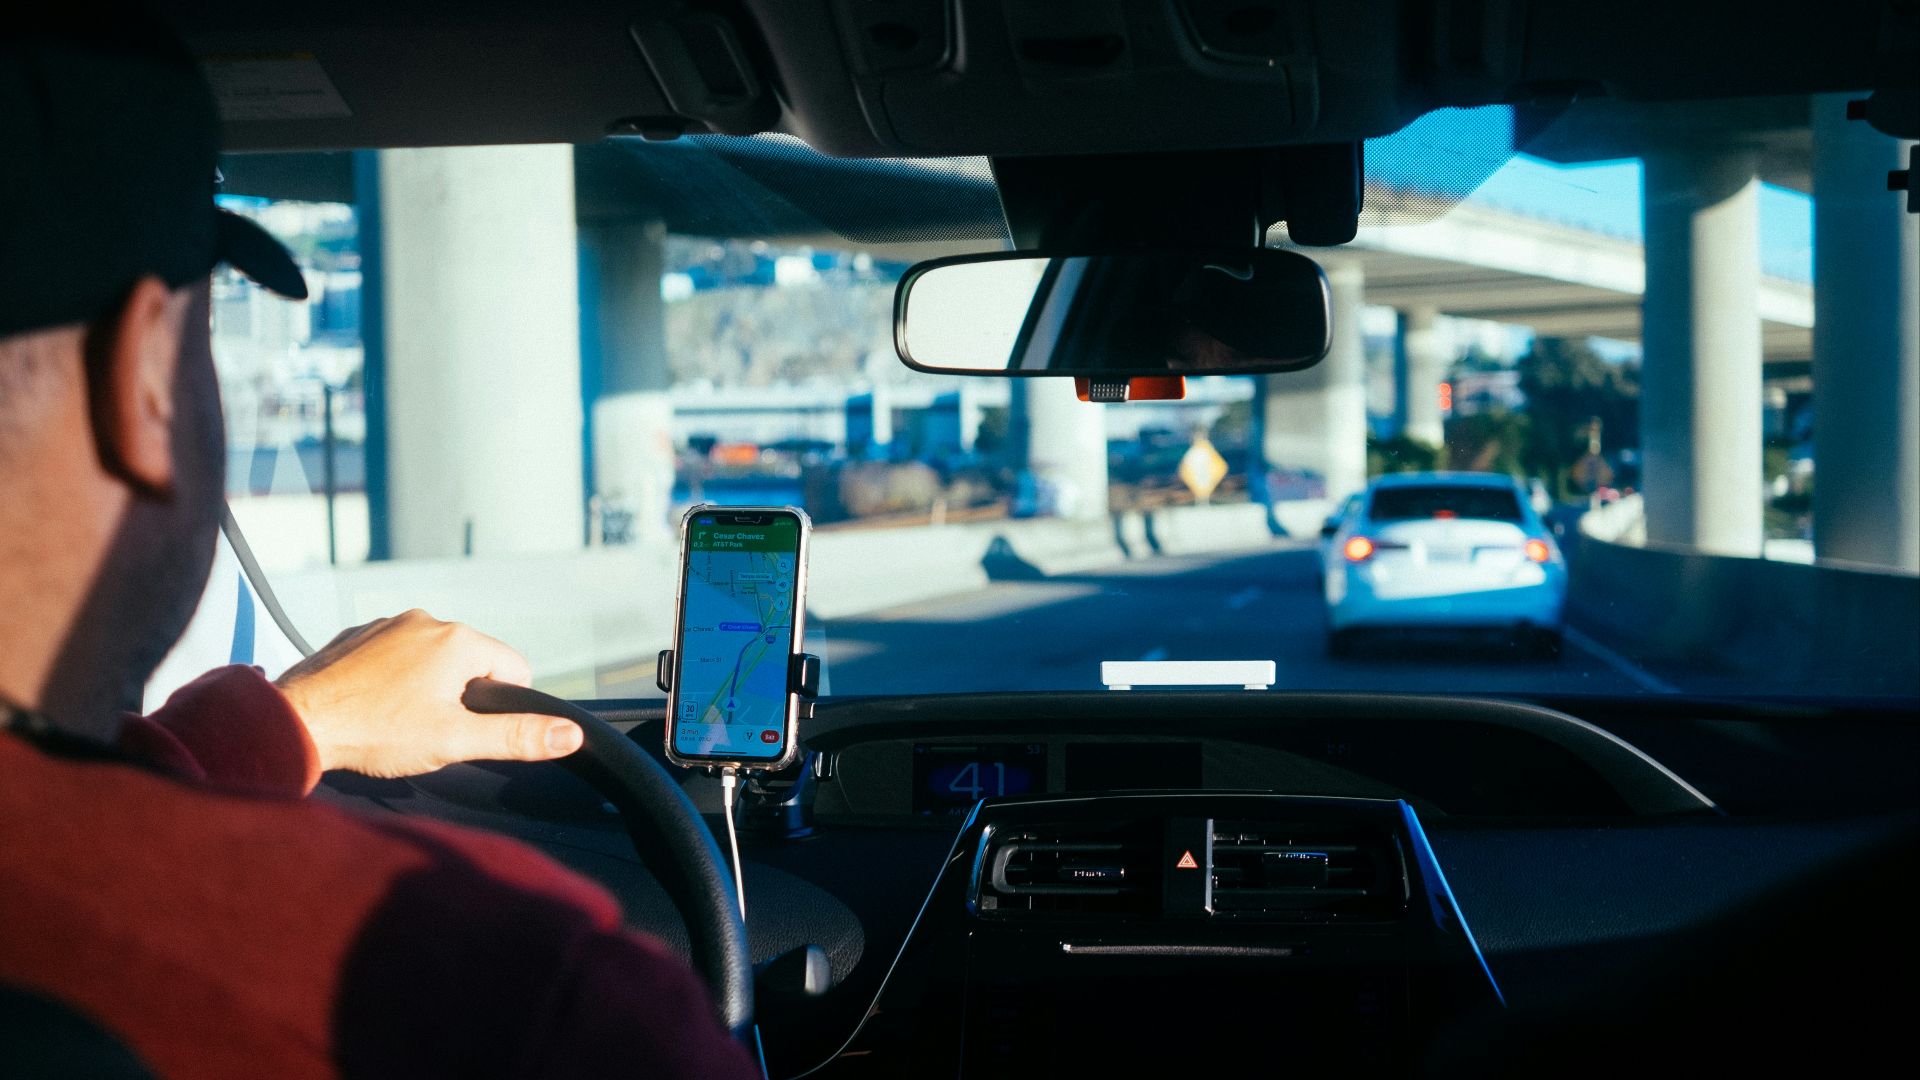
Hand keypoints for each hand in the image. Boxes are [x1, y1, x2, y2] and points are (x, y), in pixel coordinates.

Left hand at [274, 609, 583, 777]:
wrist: (295, 722)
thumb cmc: (374, 733)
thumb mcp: (456, 741)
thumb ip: (517, 736)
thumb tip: (570, 734)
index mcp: (459, 640)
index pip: (514, 670)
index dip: (499, 708)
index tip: (464, 729)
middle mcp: (426, 620)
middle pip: (472, 662)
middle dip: (459, 697)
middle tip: (426, 730)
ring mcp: (387, 624)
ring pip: (430, 658)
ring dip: (424, 686)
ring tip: (394, 721)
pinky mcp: (356, 635)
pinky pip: (392, 655)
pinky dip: (390, 679)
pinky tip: (371, 706)